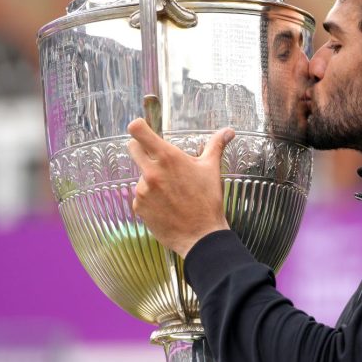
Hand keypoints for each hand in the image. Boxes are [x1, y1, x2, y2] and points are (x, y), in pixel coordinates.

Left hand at [126, 117, 234, 257]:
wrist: (201, 236)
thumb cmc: (208, 200)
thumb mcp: (211, 169)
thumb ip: (216, 145)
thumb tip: (228, 131)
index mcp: (168, 158)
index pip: (138, 131)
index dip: (138, 126)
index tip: (142, 128)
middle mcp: (151, 171)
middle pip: (133, 147)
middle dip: (142, 148)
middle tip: (157, 158)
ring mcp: (142, 190)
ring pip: (140, 174)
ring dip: (151, 179)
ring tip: (171, 193)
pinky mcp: (138, 206)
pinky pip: (140, 196)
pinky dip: (150, 198)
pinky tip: (166, 206)